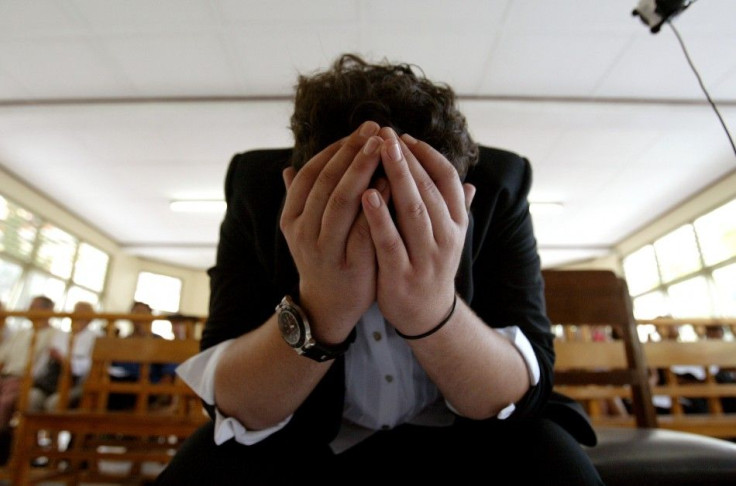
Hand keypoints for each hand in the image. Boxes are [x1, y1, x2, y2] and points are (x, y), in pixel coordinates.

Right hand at [280, 121, 387, 342]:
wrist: (328, 306)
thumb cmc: (323, 256)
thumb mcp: (304, 228)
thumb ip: (299, 198)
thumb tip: (287, 166)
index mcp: (292, 218)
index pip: (311, 173)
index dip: (336, 149)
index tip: (361, 130)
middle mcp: (303, 232)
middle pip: (328, 182)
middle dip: (353, 152)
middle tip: (376, 130)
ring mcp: (325, 250)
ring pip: (342, 202)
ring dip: (362, 170)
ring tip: (384, 147)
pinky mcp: (349, 266)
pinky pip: (363, 229)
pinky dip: (375, 204)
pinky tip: (391, 183)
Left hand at [361, 130, 474, 335]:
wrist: (427, 315)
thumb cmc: (431, 265)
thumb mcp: (448, 236)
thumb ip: (455, 209)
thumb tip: (470, 182)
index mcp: (457, 223)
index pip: (447, 180)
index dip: (427, 155)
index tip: (404, 137)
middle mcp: (446, 237)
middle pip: (428, 190)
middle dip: (407, 160)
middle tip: (386, 134)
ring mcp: (426, 258)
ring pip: (413, 212)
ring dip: (397, 180)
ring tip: (379, 153)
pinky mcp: (403, 276)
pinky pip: (391, 242)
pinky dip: (380, 218)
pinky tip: (365, 195)